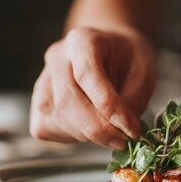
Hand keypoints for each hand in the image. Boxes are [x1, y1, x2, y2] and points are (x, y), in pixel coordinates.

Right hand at [30, 27, 155, 149]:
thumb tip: (123, 130)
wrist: (109, 52)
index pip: (86, 73)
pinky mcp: (37, 105)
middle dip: (99, 129)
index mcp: (82, 40)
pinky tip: (91, 129)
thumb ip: (134, 99)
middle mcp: (56, 58)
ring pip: (57, 117)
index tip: (130, 128)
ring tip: (112, 133)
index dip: (109, 105)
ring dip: (88, 135)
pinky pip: (49, 128)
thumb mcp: (143, 71)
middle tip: (125, 141)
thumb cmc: (127, 59)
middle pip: (67, 99)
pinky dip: (73, 136)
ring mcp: (42, 81)